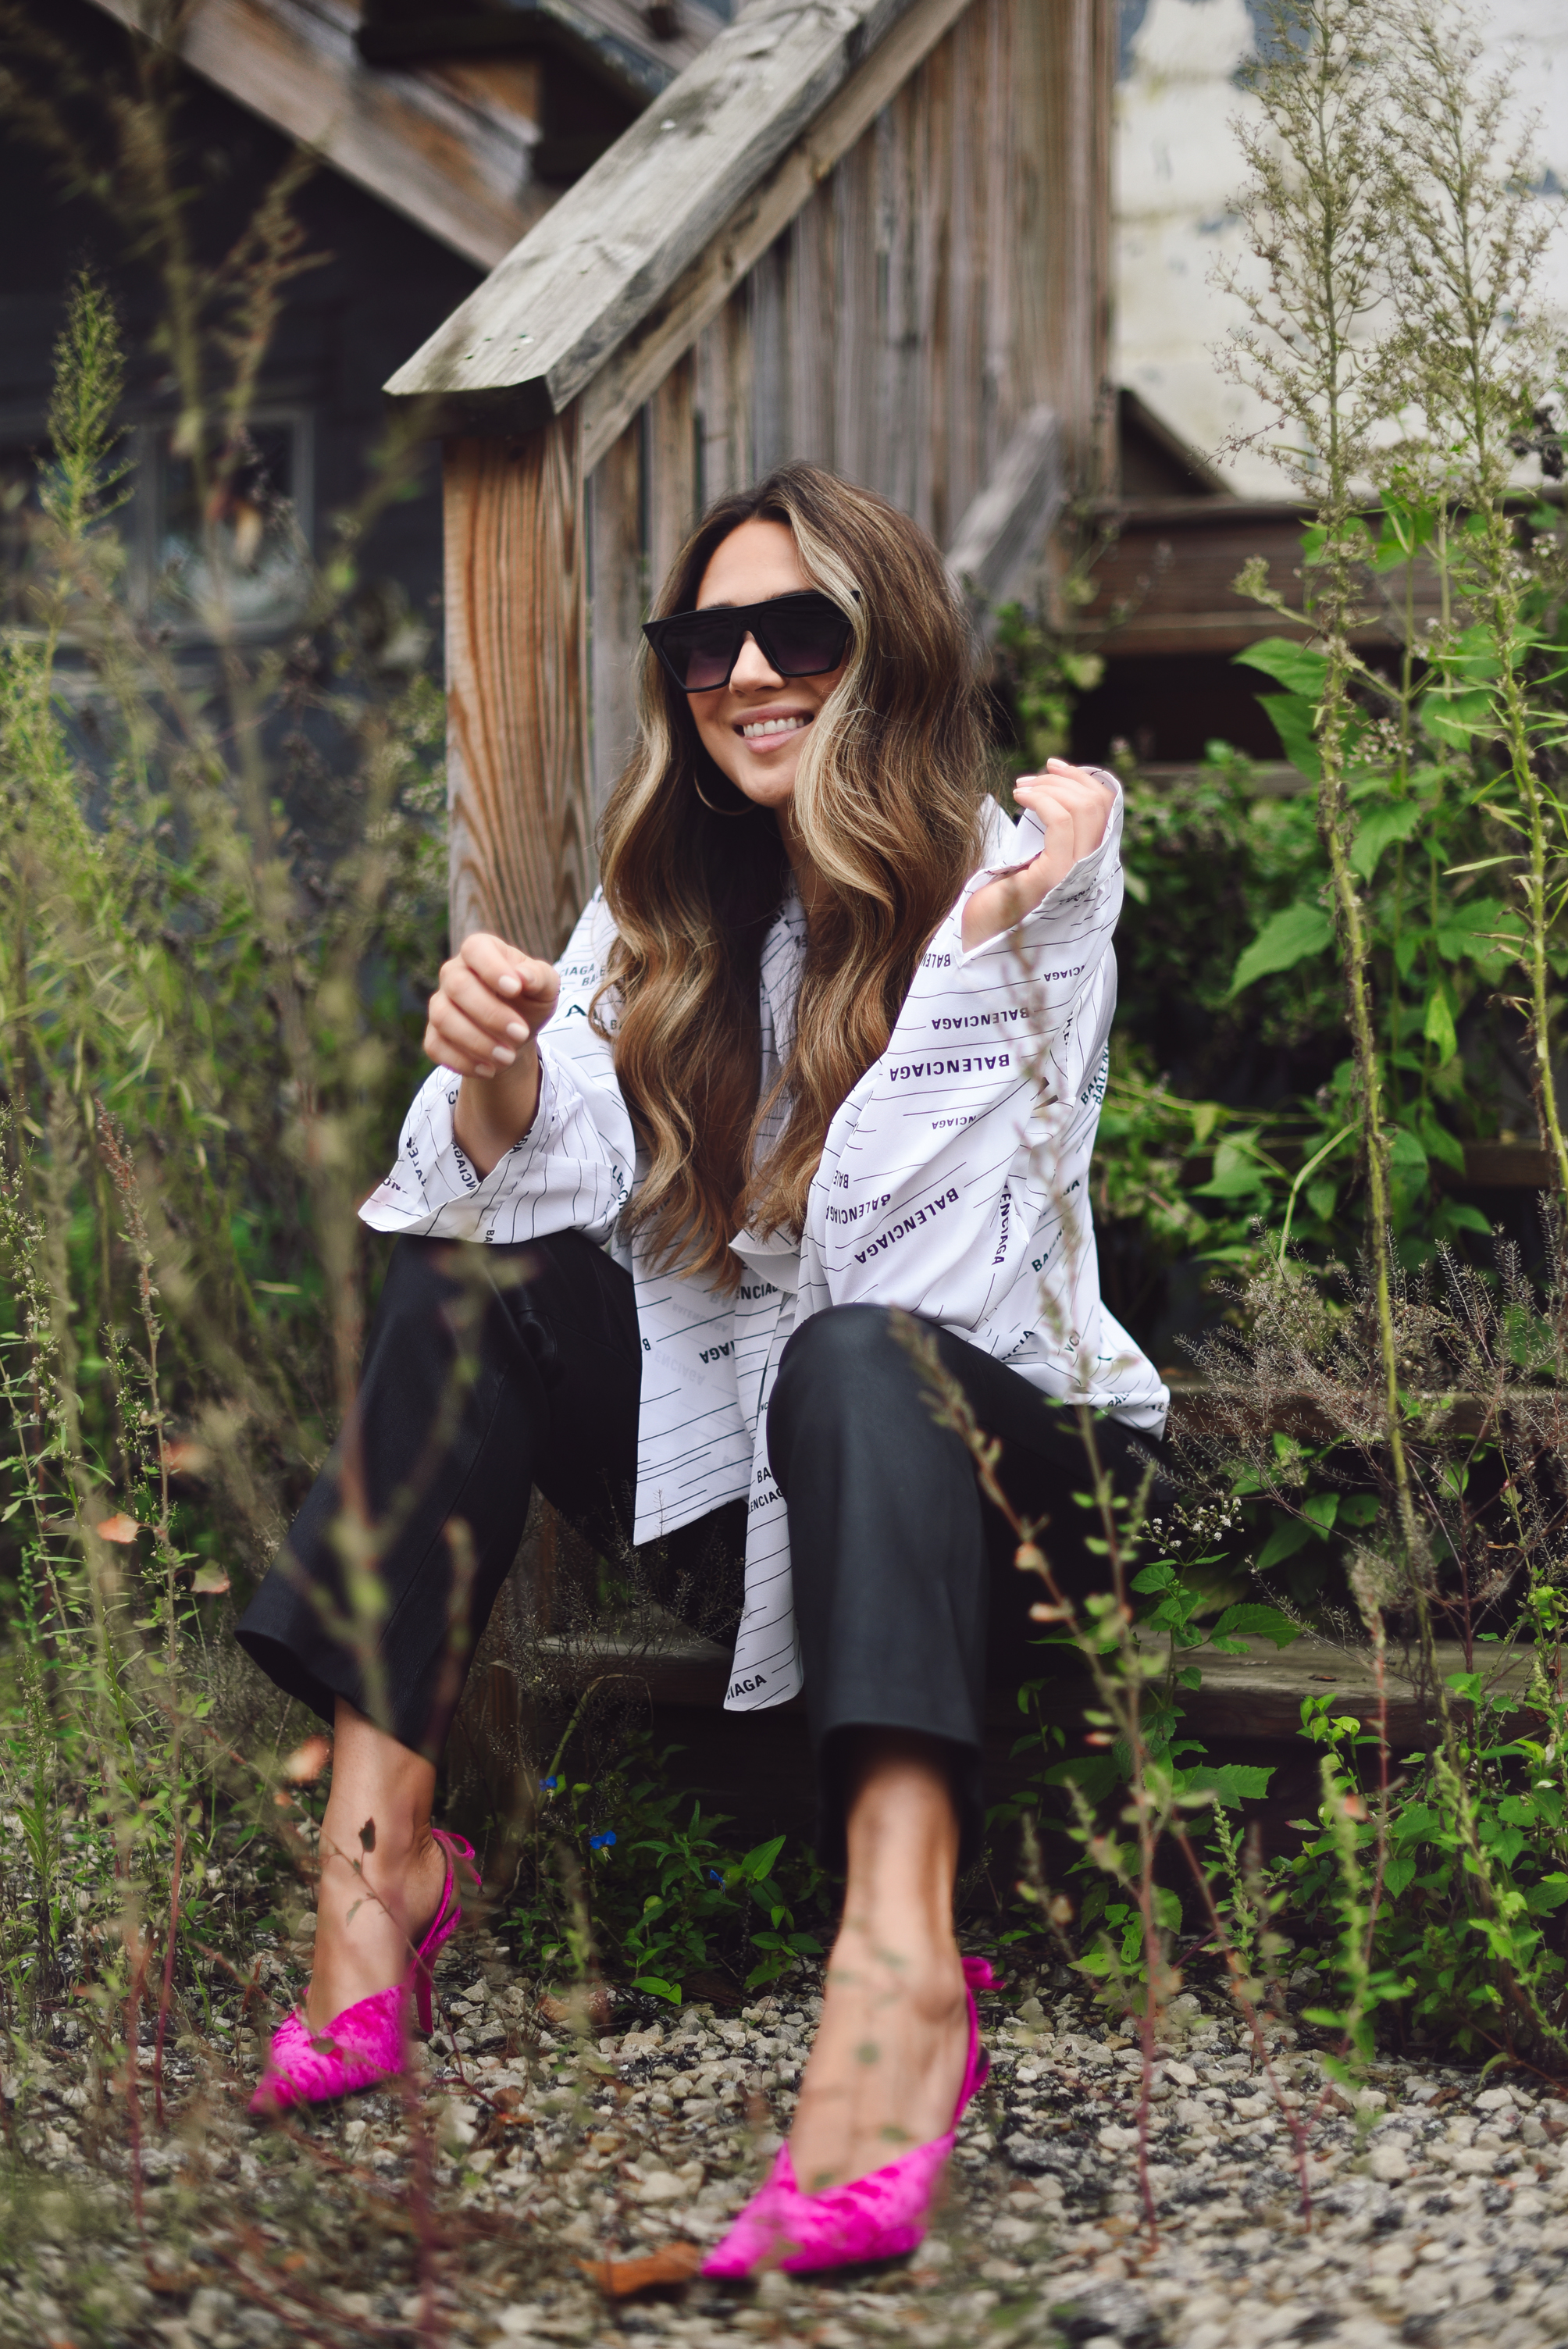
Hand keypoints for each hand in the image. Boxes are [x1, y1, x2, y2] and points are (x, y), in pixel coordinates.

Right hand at [424, 933, 560, 1173]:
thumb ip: (539, 978)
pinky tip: (488, 1069)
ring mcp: (439, 1008)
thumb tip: (523, 978)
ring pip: (441, 1019)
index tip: (515, 988)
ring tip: (507, 1058)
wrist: (516, 1038)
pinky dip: (461, 1060)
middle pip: (454, 987)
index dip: (491, 967)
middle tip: (519, 1036)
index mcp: (480, 954)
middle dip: (487, 1013)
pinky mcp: (433, 1039)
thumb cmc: (532, 1003)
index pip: (475, 948)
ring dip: (474, 1040)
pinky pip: (435, 1049)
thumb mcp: (547, 990)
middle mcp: (453, 976)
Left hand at [961, 760, 1115, 951]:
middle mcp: (1088, 870)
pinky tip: (1019, 796)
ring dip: (1050, 786)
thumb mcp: (1026, 856)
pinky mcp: (1053, 878)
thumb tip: (1051, 790)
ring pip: (1084, 808)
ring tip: (1021, 788)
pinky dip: (1041, 799)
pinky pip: (1060, 823)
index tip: (1052, 765)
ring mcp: (1074, 875)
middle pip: (1098, 803)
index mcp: (1086, 864)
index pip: (1106, 809)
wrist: (977, 938)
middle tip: (1029, 779)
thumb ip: (1047, 835)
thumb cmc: (996, 898)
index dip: (1084, 779)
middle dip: (1064, 779)